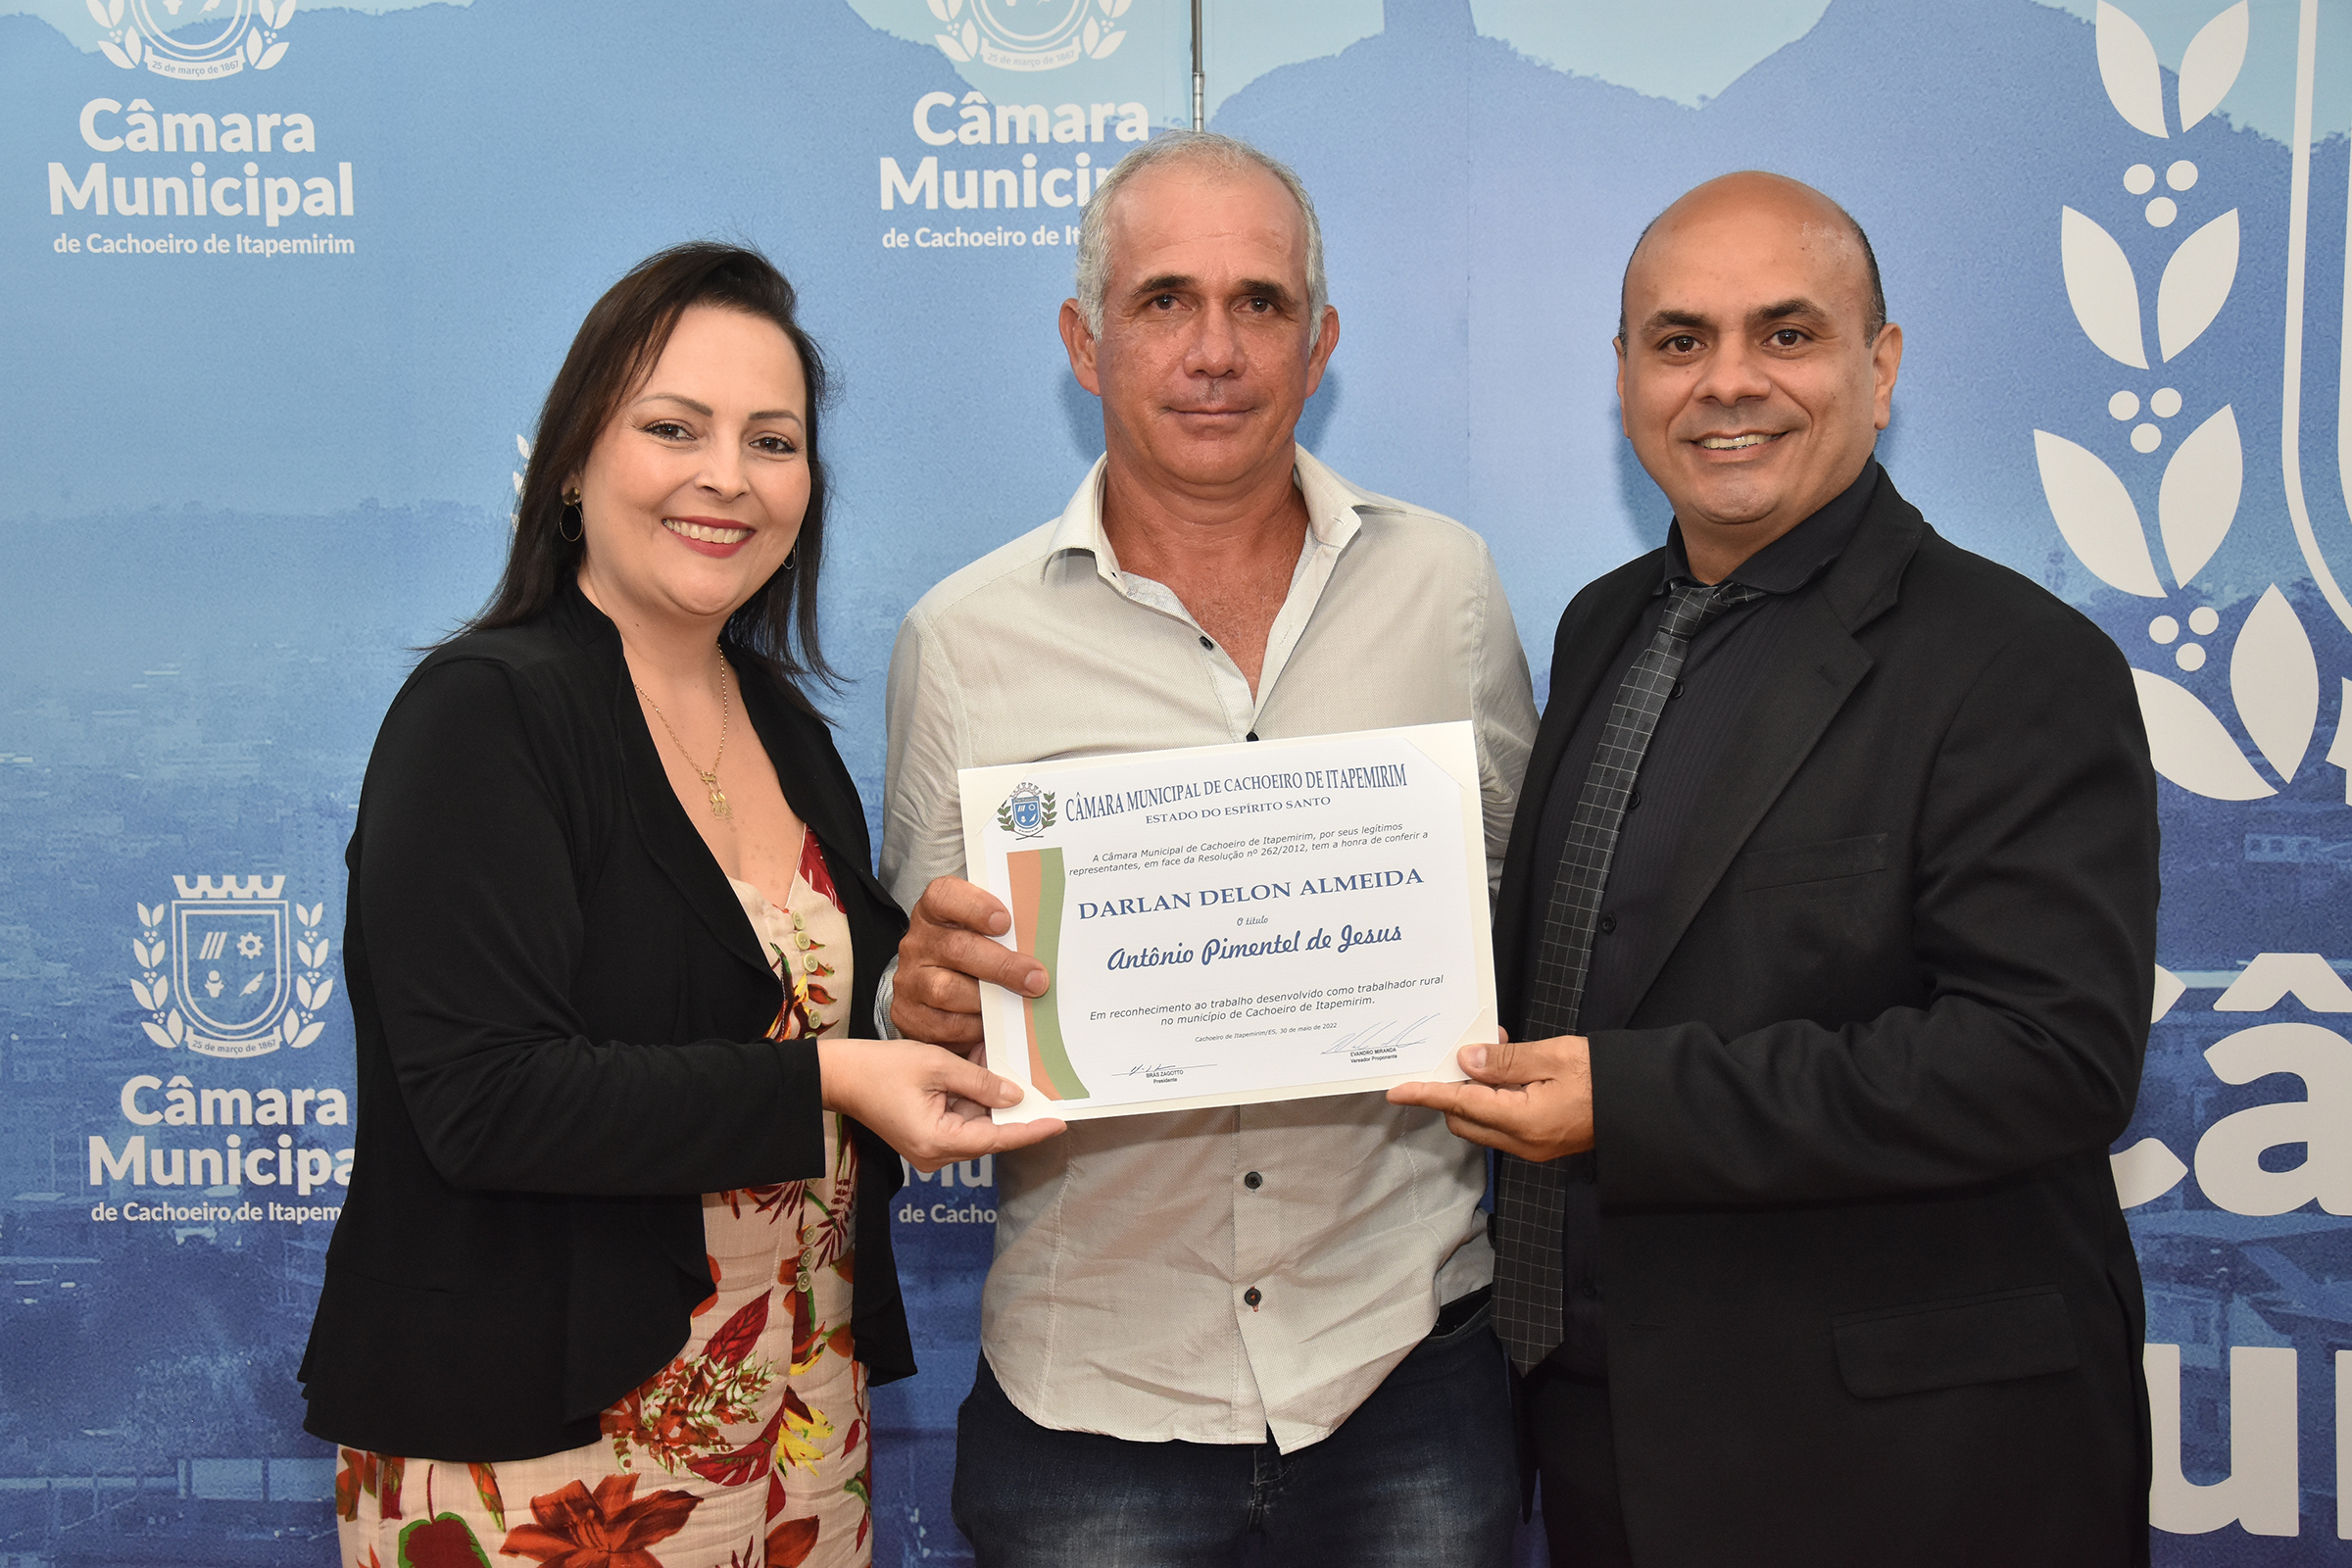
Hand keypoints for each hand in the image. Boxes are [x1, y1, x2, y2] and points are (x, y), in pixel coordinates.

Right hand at [817, 1037, 1063, 1171]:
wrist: (839, 1075)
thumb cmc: (881, 1068)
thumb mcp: (938, 1066)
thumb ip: (980, 1082)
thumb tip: (1015, 1097)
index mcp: (938, 1142)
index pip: (998, 1140)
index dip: (1031, 1130)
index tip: (1059, 1122)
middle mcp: (936, 1155)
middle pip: (989, 1134)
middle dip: (1012, 1108)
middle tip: (1042, 1083)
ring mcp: (930, 1149)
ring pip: (976, 1127)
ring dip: (991, 1100)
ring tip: (1010, 1068)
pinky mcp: (926, 1138)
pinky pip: (960, 1121)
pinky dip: (973, 1100)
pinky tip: (984, 1073)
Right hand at [891, 876, 1047, 1049]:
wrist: (930, 992)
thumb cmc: (969, 955)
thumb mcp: (980, 934)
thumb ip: (1002, 933)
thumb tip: (1041, 946)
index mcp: (934, 912)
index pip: (944, 896)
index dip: (975, 906)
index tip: (1005, 922)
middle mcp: (918, 943)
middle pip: (957, 948)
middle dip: (1002, 965)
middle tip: (1036, 978)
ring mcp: (910, 980)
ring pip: (947, 990)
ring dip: (989, 1000)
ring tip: (1017, 1005)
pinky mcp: (910, 1015)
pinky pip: (944, 1024)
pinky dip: (972, 1027)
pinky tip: (991, 1025)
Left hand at [1387, 1032, 1594, 1161]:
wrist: (1644, 1106)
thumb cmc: (1605, 1078)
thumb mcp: (1553, 1057)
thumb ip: (1506, 1061)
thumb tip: (1466, 1061)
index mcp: (1523, 1121)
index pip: (1460, 1105)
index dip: (1425, 1095)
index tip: (1397, 1089)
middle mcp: (1522, 1143)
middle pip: (1464, 1119)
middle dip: (1451, 1091)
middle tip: (1458, 1054)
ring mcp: (1532, 1147)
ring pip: (1482, 1122)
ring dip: (1475, 1093)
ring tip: (1491, 1054)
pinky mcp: (1542, 1143)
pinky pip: (1504, 1123)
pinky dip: (1495, 1099)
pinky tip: (1509, 1070)